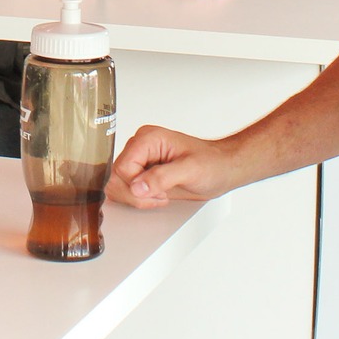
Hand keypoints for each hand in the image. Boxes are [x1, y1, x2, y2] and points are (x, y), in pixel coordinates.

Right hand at [106, 125, 243, 207]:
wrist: (222, 169)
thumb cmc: (212, 163)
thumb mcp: (190, 170)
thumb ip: (162, 177)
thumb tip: (137, 186)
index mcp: (148, 139)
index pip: (123, 168)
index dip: (136, 186)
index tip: (158, 192)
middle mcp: (140, 147)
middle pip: (117, 177)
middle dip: (136, 194)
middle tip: (160, 196)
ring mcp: (139, 160)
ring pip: (117, 185)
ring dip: (136, 198)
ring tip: (160, 195)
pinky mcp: (142, 173)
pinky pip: (125, 189)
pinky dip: (138, 199)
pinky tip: (156, 196)